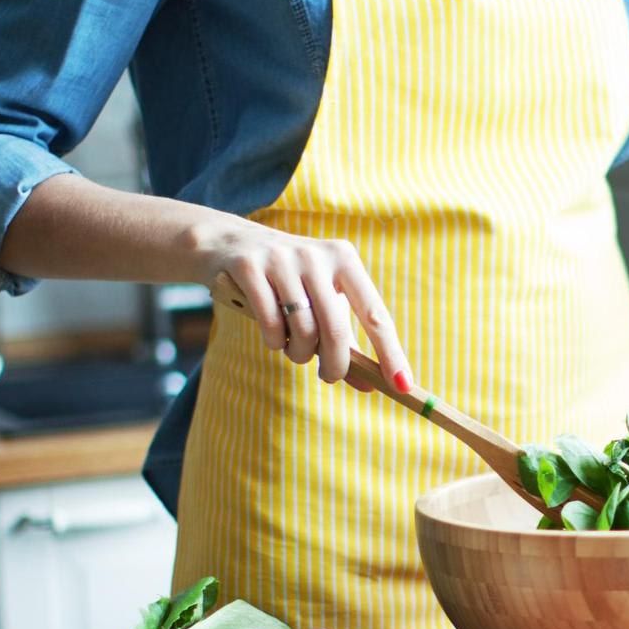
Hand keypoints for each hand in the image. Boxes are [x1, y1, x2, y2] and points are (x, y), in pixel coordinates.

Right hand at [199, 218, 411, 390]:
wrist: (226, 243)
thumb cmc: (286, 281)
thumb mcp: (319, 300)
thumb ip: (346, 341)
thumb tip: (370, 385)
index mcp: (345, 259)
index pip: (375, 314)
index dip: (390, 352)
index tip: (403, 385)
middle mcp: (317, 255)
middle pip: (336, 329)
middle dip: (335, 365)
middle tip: (329, 377)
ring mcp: (282, 259)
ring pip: (302, 330)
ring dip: (298, 354)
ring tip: (292, 349)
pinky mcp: (251, 267)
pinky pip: (269, 324)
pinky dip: (272, 342)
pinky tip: (272, 338)